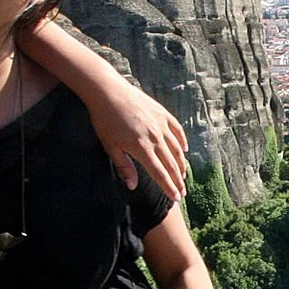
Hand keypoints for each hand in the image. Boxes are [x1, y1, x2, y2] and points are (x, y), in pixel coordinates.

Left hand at [84, 80, 189, 200]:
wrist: (107, 90)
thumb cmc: (104, 119)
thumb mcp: (110, 146)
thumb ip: (124, 166)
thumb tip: (132, 186)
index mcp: (141, 148)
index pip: (160, 173)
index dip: (169, 188)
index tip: (176, 198)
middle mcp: (155, 137)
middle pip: (171, 164)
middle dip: (178, 180)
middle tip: (183, 192)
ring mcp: (161, 124)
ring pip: (177, 149)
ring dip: (181, 164)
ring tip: (183, 175)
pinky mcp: (162, 113)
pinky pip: (177, 130)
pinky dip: (182, 142)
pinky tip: (184, 149)